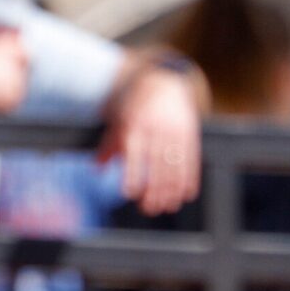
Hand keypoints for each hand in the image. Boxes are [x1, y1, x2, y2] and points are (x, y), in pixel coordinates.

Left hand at [101, 61, 202, 215]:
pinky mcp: (190, 133)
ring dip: (173, 188)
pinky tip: (187, 193)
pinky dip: (190, 176)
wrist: (165, 82)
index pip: (134, 153)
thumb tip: (98, 169)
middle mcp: (157, 128)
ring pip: (175, 163)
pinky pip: (191, 157)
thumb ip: (109, 145)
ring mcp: (176, 130)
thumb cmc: (136, 106)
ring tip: (168, 206)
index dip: (133, 173)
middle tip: (150, 209)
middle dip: (155, 188)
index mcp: (136, 125)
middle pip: (157, 163)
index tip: (131, 193)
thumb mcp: (119, 121)